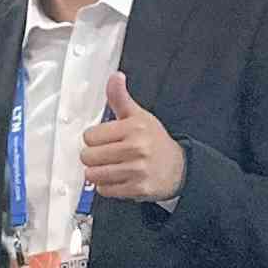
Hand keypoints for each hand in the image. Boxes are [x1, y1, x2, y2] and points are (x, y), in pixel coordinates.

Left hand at [83, 73, 186, 203]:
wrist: (180, 168)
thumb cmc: (155, 141)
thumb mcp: (139, 116)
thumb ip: (120, 98)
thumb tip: (115, 77)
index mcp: (134, 128)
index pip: (89, 136)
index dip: (94, 138)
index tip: (105, 139)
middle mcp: (137, 149)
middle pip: (88, 156)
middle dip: (93, 156)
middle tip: (106, 154)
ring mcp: (138, 170)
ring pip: (93, 175)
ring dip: (98, 172)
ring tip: (111, 167)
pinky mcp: (138, 189)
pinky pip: (105, 190)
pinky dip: (108, 186)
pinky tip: (119, 178)